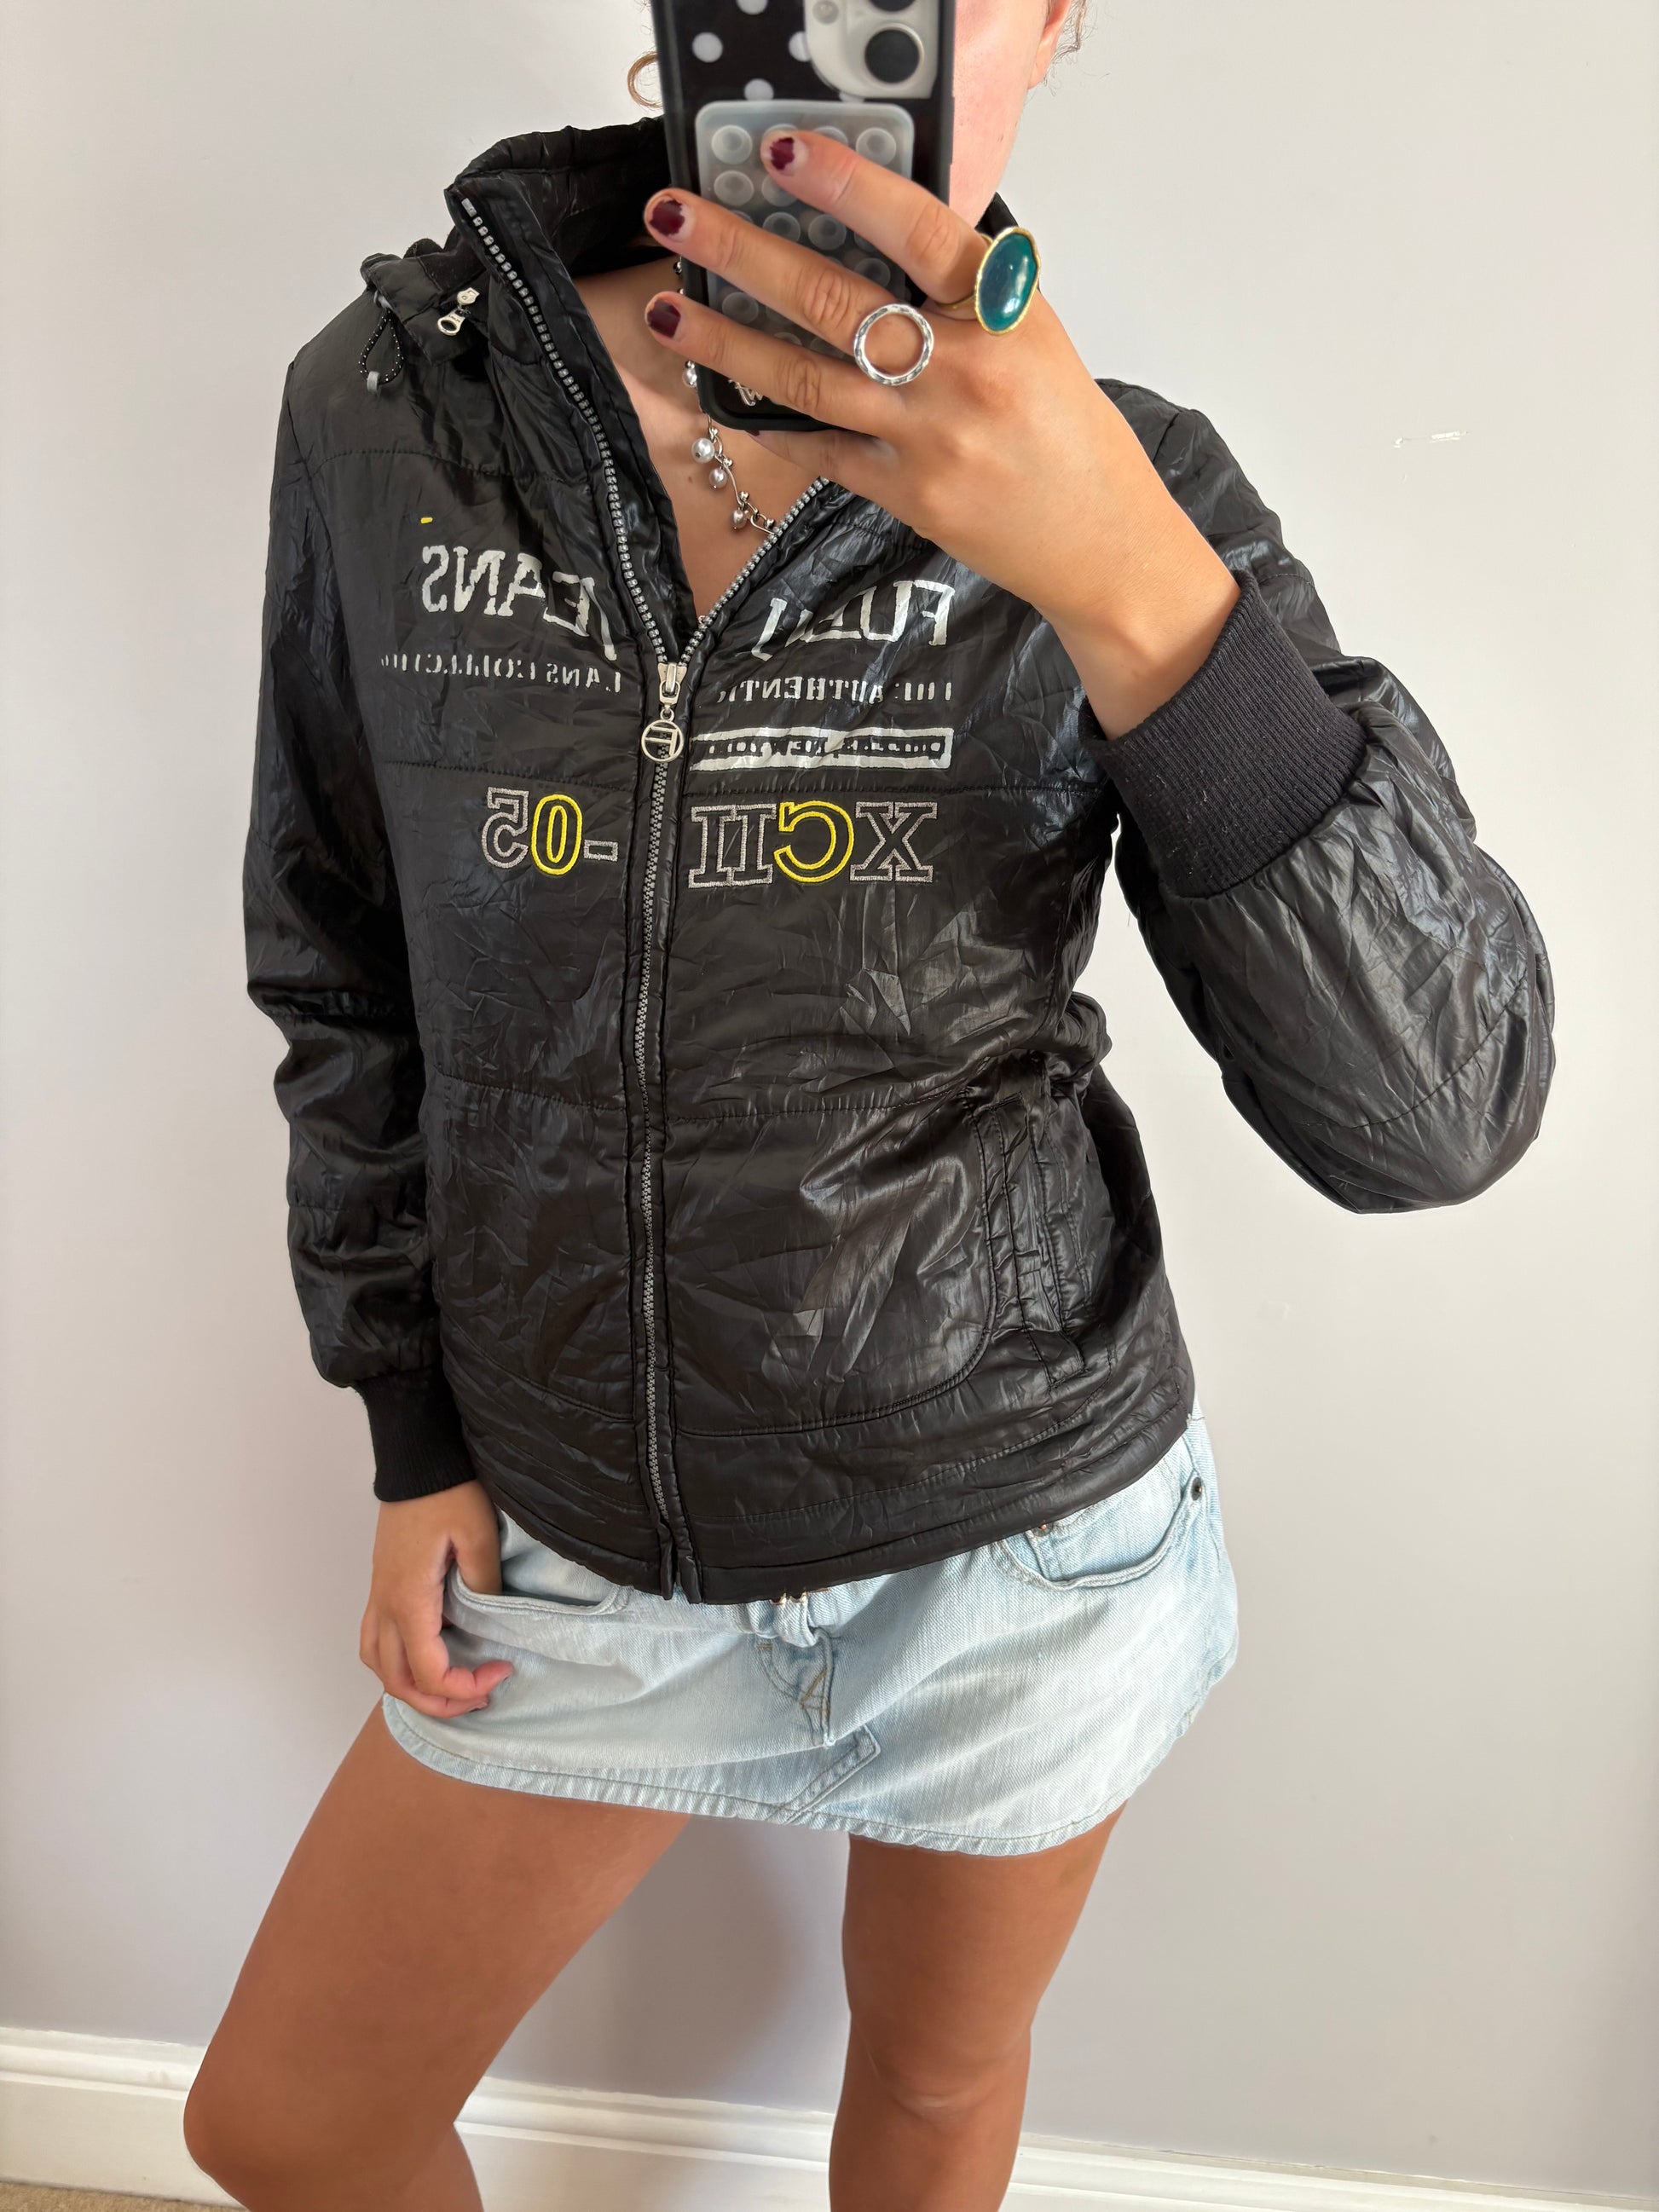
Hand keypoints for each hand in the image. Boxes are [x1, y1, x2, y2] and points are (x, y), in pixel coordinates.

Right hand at [359, 1480, 513, 1719]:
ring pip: (379, 1665)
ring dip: (413, 1688)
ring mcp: (378, 1596)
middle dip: (439, 1702)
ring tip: (454, 1685)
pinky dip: (398, 1663)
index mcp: (409, 1601)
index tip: (502, 1670)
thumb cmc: (447, 1492)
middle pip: (397, 1682)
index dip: (465, 1687)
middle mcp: (385, 1606)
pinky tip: (430, 1655)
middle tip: (481, 1694)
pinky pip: (376, 1641)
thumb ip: (484, 1586)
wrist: (416, 1460)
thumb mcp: (479, 1537)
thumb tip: (489, 1622)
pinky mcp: (381, 1586)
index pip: (429, 1673)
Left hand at [641, 129, 1238, 735]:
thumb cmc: (1068, 433)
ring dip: (726, 339)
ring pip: (806, 378)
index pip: (917, 229)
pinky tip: (724, 391)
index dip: (846, 185)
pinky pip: (821, 448)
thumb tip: (871, 240)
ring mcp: (930, 437)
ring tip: (669, 308)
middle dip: (743, 252)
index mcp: (1005, 312)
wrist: (1103, 542)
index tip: (784, 154)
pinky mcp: (906, 494)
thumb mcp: (1033, 337)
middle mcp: (965, 370)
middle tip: (680, 217)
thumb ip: (962, 293)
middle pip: (836, 299)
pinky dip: (770, 420)